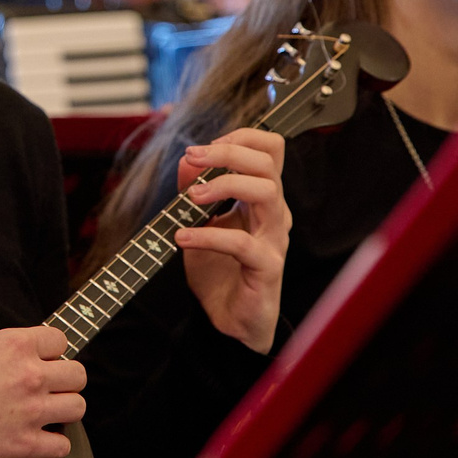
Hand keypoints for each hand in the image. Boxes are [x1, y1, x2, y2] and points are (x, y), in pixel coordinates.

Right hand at [0, 325, 85, 457]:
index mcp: (12, 346)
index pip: (59, 339)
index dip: (51, 351)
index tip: (43, 361)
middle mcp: (28, 376)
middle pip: (78, 374)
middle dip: (66, 381)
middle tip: (49, 389)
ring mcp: (30, 412)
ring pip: (78, 408)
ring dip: (64, 411)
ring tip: (47, 415)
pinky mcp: (24, 446)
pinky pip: (62, 446)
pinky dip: (53, 446)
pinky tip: (38, 442)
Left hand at [174, 128, 289, 354]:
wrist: (230, 321)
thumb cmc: (221, 271)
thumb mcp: (200, 223)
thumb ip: (195, 190)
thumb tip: (188, 159)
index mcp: (263, 198)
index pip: (270, 149)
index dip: (241, 137)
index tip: (204, 149)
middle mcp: (274, 213)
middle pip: (267, 163)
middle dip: (228, 152)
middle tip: (194, 158)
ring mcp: (274, 239)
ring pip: (265, 193)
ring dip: (224, 185)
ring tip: (192, 197)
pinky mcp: (267, 267)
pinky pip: (242, 243)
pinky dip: (208, 236)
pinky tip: (183, 238)